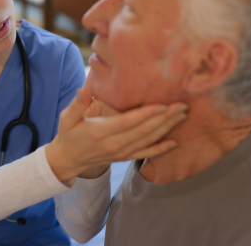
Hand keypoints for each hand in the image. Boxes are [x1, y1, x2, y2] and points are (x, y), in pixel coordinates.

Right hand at [45, 89, 187, 182]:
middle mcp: (114, 144)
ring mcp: (120, 153)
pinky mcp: (124, 157)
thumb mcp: (67, 118)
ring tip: (182, 115)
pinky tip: (174, 143)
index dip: (147, 114)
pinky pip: (145, 154)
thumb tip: (82, 90)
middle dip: (165, 118)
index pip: (128, 122)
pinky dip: (160, 149)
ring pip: (148, 141)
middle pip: (144, 131)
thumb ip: (77, 105)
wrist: (68, 160)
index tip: (163, 104)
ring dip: (167, 128)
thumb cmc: (68, 134)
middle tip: (182, 105)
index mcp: (101, 132)